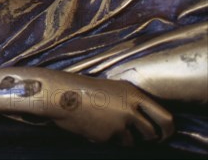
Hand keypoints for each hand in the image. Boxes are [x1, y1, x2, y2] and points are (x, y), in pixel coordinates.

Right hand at [50, 76, 173, 144]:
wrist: (61, 94)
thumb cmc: (83, 89)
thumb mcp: (111, 88)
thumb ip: (128, 100)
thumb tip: (141, 116)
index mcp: (133, 94)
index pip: (164, 116)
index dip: (168, 128)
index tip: (165, 133)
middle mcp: (130, 109)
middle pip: (152, 132)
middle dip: (150, 138)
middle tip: (145, 138)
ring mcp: (119, 124)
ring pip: (132, 141)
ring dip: (124, 138)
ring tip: (107, 125)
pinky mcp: (107, 136)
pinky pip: (113, 141)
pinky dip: (106, 137)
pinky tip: (94, 126)